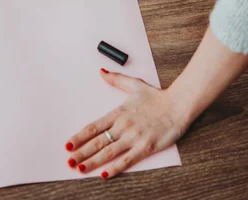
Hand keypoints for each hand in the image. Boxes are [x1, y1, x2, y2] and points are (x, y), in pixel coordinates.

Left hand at [65, 69, 188, 179]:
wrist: (178, 105)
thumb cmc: (157, 97)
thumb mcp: (134, 85)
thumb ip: (116, 80)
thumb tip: (101, 72)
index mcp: (118, 113)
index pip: (94, 127)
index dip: (79, 137)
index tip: (68, 144)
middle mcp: (123, 126)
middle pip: (97, 142)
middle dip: (81, 152)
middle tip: (69, 161)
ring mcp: (134, 138)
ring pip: (109, 152)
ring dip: (92, 162)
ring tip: (80, 168)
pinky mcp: (145, 147)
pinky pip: (127, 160)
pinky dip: (115, 168)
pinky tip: (104, 174)